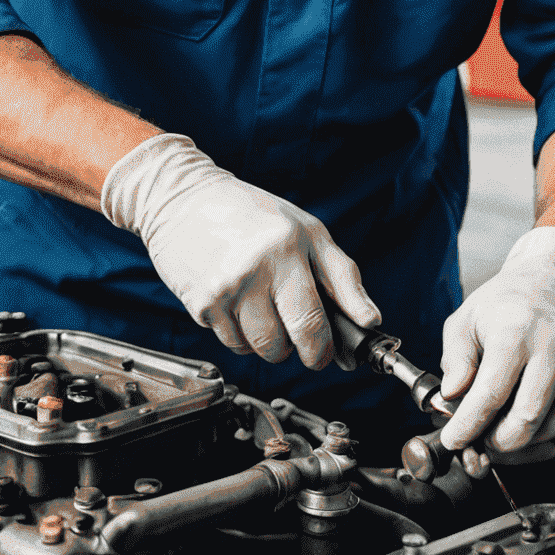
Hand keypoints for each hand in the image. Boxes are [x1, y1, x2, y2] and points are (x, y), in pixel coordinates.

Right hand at [101, 133, 380, 368]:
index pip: (312, 320)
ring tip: (269, 311)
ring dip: (270, 344)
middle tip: (303, 342)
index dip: (324, 349)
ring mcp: (224, 289)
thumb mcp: (309, 233)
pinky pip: (232, 342)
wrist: (185, 200)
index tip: (328, 355)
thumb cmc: (254, 214)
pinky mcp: (200, 304)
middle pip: (283, 344)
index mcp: (288, 248)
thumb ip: (343, 277)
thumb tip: (370, 319)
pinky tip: (241, 306)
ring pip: (258, 348)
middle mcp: (254, 269)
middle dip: (300, 352)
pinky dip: (243, 335)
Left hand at [437, 226, 554, 456]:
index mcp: (516, 331)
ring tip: (514, 428)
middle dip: (502, 440)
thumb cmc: (507, 300)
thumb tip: (453, 396)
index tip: (455, 438)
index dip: (468, 425)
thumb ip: (456, 360)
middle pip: (529, 416)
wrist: (554, 275)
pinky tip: (544, 418)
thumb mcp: (466, 319)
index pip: (490, 394)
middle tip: (486, 439)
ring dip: (534, 437)